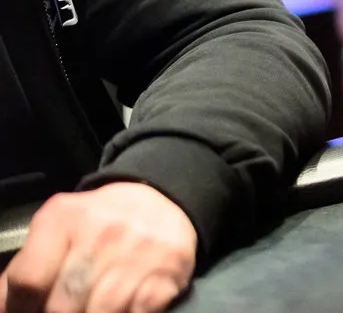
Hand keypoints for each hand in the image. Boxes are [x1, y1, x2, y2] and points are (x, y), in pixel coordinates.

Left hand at [0, 182, 196, 312]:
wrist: (159, 198)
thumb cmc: (97, 223)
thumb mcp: (56, 230)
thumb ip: (29, 267)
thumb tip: (5, 307)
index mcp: (63, 218)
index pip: (27, 280)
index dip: (21, 308)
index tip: (27, 312)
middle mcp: (103, 230)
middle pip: (63, 304)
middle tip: (63, 311)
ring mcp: (140, 249)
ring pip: (102, 312)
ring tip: (88, 308)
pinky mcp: (170, 266)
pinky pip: (139, 312)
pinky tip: (122, 306)